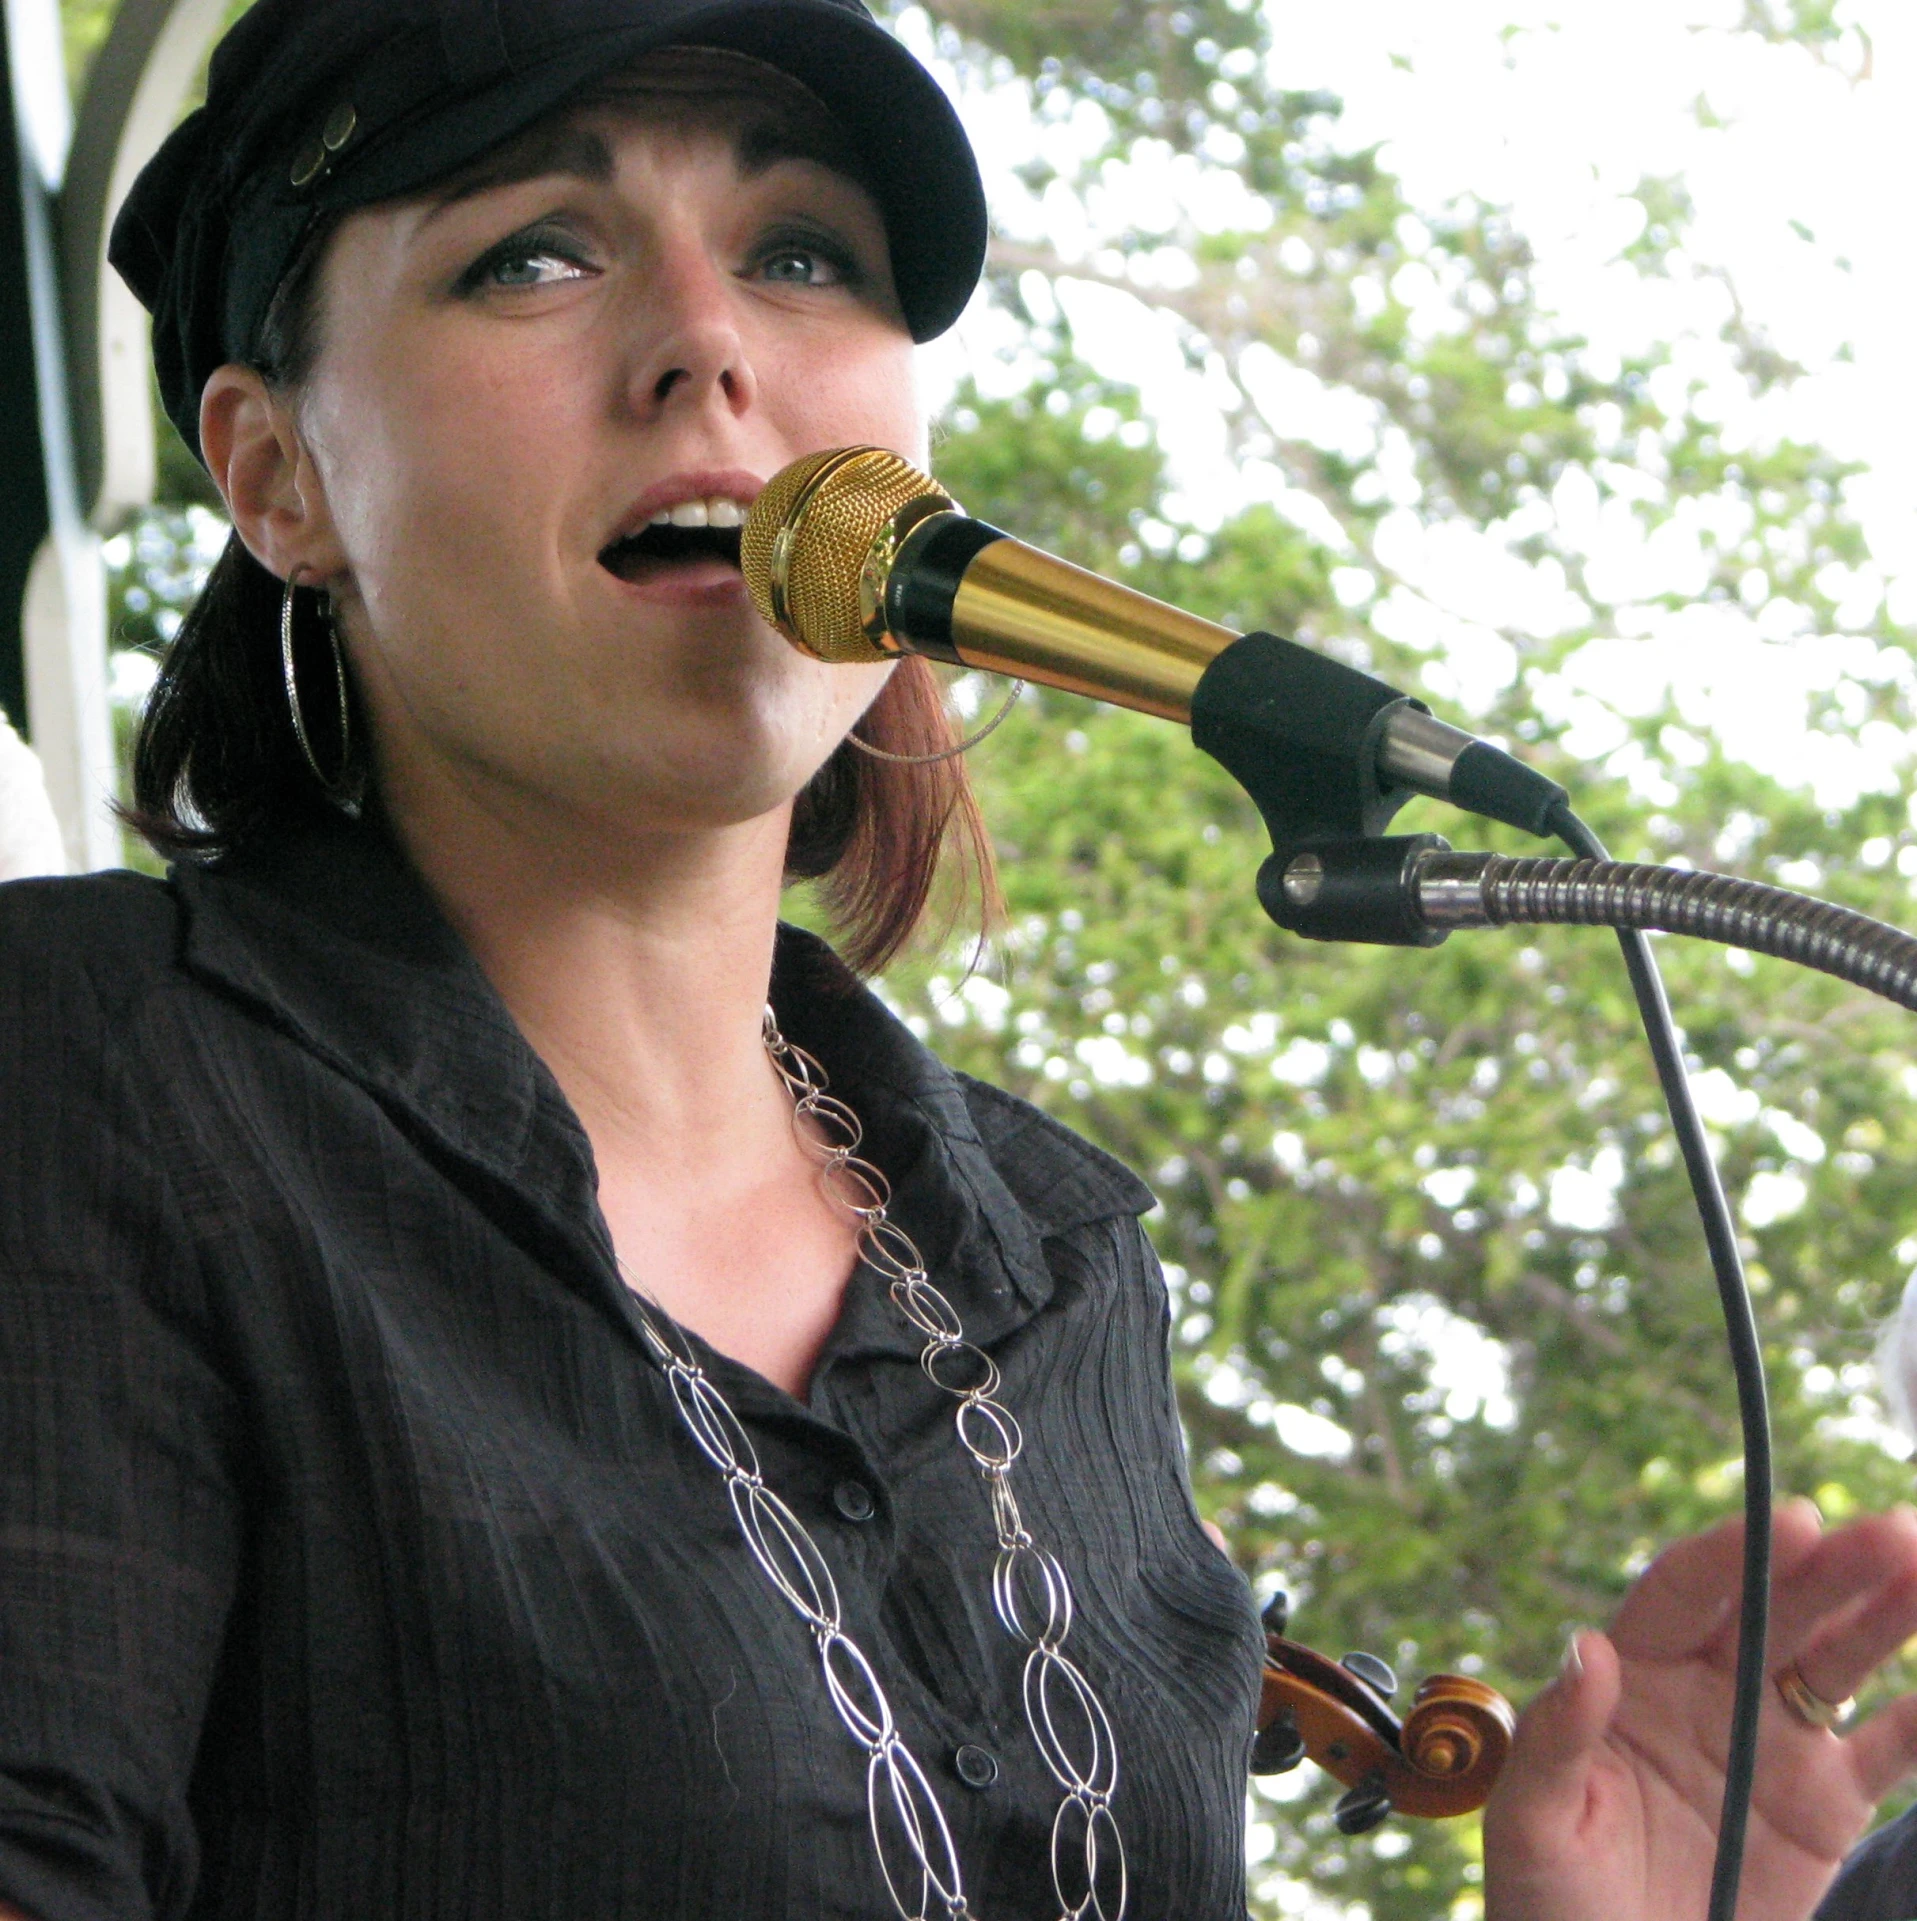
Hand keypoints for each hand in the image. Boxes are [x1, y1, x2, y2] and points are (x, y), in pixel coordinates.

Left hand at [1483, 1499, 1916, 1920]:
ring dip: (1887, 1612)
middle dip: (1830, 1566)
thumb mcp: (1532, 1819)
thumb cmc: (1551, 1897)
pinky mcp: (1822, 1805)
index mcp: (1632, 1673)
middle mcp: (1705, 1687)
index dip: (1734, 1554)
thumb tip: (1589, 1647)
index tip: (1788, 1520)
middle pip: (1772, 1609)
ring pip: (1837, 1659)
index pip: (1682, 1591)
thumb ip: (1559, 1734)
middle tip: (1891, 1531)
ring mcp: (1770, 1740)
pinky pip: (1887, 1752)